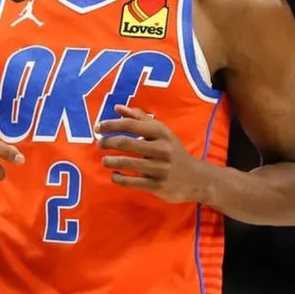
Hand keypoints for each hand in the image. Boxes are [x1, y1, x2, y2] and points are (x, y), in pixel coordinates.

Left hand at [95, 105, 214, 203]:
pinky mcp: (158, 186)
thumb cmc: (173, 151)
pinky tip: (114, 174)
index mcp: (161, 132)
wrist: (196, 178)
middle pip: (126, 142)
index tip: (97, 128)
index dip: (111, 125)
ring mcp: (159, 168)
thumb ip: (139, 118)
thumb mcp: (161, 132)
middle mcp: (161, 149)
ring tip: (104, 160)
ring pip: (127, 163)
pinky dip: (118, 178)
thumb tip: (117, 108)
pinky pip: (132, 182)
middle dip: (108, 142)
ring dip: (110, 160)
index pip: (131, 124)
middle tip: (99, 144)